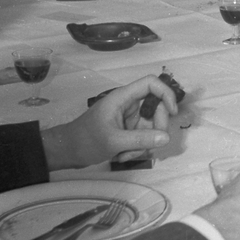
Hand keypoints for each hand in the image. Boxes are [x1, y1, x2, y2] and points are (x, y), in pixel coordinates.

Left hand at [40, 76, 177, 170]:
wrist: (66, 153)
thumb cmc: (85, 141)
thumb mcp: (112, 141)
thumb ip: (140, 139)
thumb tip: (166, 138)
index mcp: (123, 97)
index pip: (151, 84)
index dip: (166, 94)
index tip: (172, 112)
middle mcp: (129, 105)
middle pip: (156, 108)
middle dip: (156, 129)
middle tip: (150, 146)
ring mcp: (129, 118)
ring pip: (152, 126)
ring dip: (144, 144)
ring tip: (126, 154)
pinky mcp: (128, 131)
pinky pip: (144, 137)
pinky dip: (138, 149)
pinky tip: (123, 156)